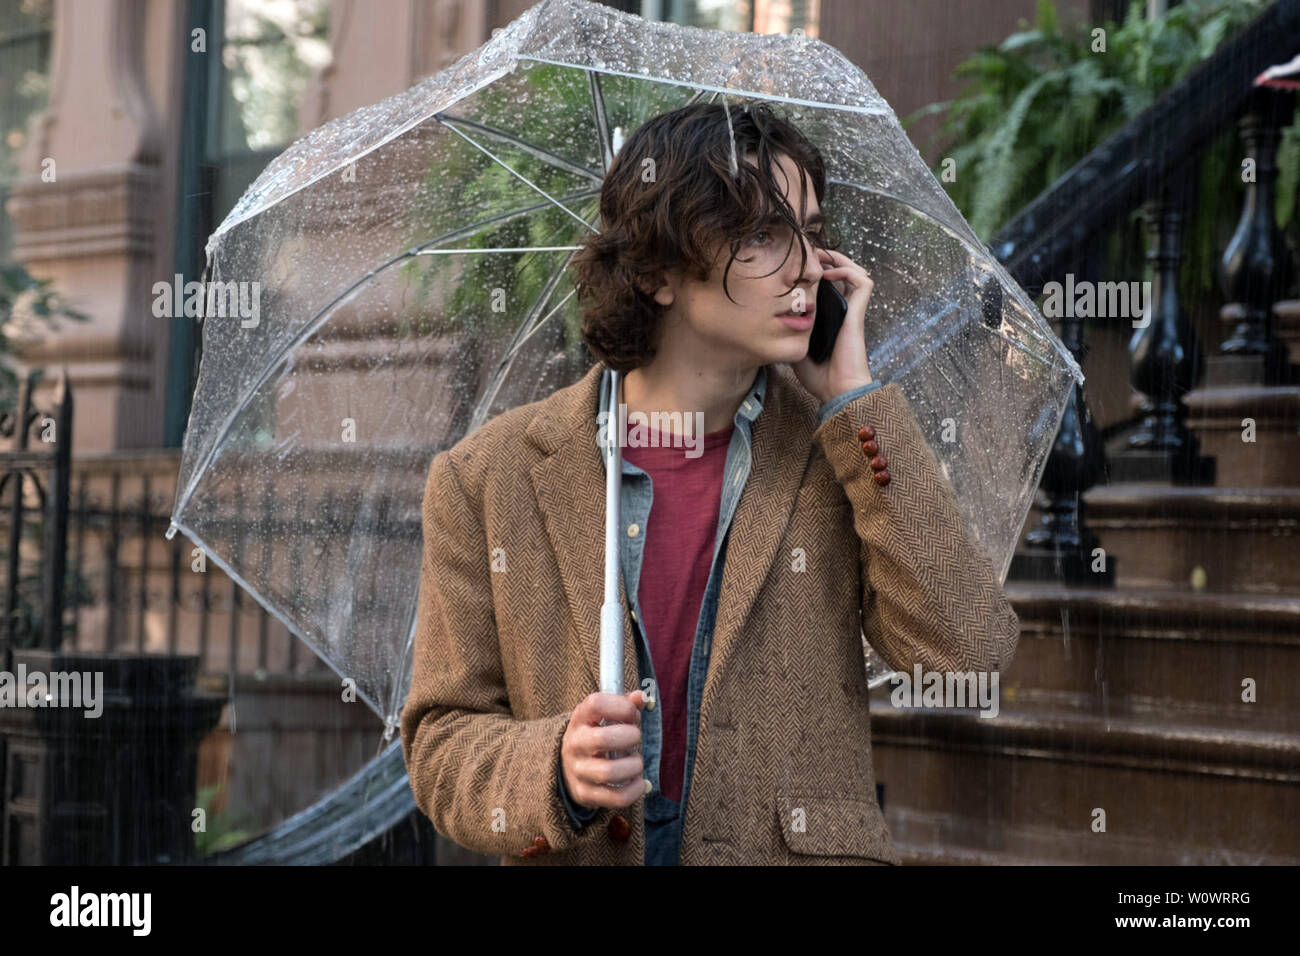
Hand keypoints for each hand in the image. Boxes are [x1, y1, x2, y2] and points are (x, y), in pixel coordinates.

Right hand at [561, 689, 649, 809]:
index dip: (622, 707)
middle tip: (635, 738)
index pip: (596, 704)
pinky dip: (635, 790)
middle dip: (631, 737)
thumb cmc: (595, 735)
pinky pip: (617, 797)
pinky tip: (639, 781)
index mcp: (580, 719)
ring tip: (635, 761)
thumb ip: (625, 704)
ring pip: (609, 772)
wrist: (568, 766)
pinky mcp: (585, 794)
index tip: (632, 714)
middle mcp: (576, 744)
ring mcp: (579, 771)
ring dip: (633, 766)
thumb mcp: (603, 716)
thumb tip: (641, 697)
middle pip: (604, 739)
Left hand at [792, 248, 874, 403]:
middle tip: (810, 254)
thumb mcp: (795, 349)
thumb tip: (771, 323)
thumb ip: (789, 333)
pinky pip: (863, 282)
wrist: (837, 390)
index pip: (830, 287)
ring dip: (840, 260)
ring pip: (857, 272)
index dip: (819, 273)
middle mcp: (843, 311)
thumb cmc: (819, 376)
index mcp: (831, 318)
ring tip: (821, 258)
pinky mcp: (858, 313)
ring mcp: (852, 311)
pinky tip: (829, 274)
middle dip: (829, 259)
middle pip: (844, 274)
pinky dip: (847, 271)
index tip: (800, 266)